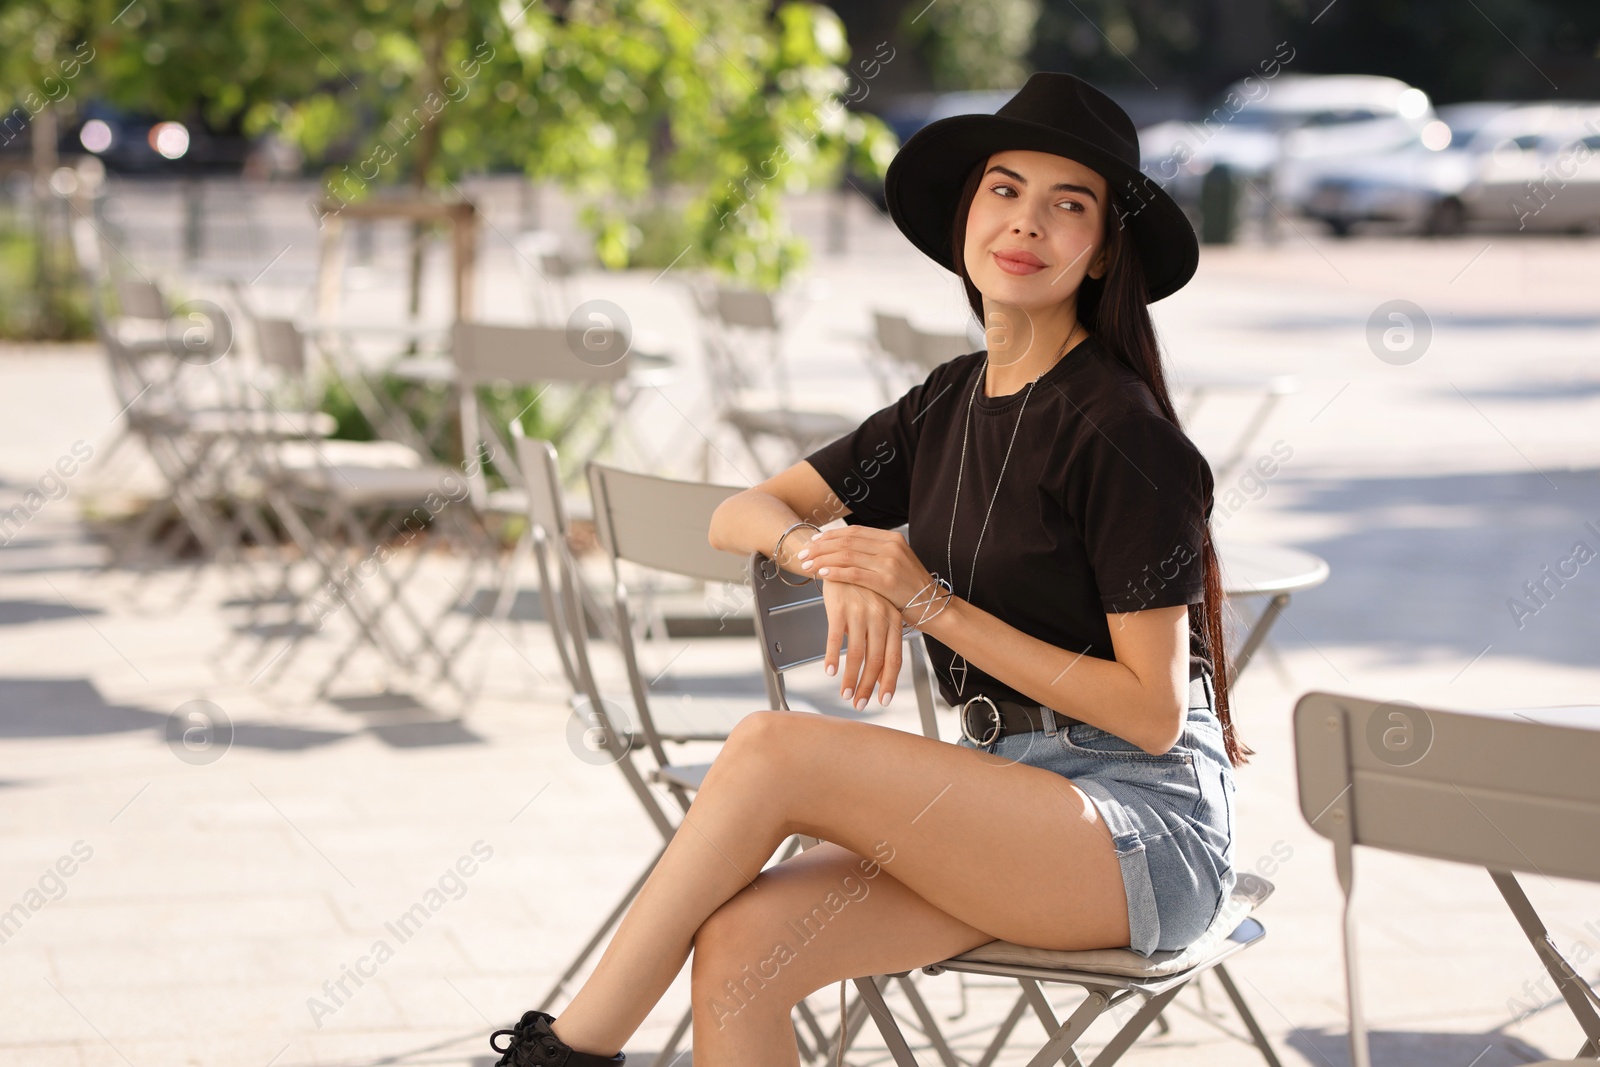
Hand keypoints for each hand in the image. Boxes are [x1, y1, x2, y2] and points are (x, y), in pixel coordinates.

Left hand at [795, 526, 931, 612]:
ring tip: (806, 564)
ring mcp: (890, 562)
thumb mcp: (897, 563)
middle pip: (847, 541)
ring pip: (847, 555)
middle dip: (820, 547)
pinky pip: (854, 573)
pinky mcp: (887, 581)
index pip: (854, 532)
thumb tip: (846, 550)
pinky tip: (821, 574)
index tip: (813, 542)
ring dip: (822, 559)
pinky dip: (835, 572)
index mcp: (892, 538)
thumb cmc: (911, 589)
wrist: (934, 606)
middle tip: (802, 553)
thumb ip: (876, 554)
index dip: (830, 536)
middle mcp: (891, 546)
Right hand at [819, 579, 902, 710]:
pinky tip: (829, 671)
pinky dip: (832, 657)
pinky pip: (835, 638)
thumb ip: (880, 637)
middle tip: (860, 704)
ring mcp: (860, 611)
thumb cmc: (862, 588)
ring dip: (850, 678)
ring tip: (845, 694)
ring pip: (857, 653)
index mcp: (893, 619)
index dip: (889, 681)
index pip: (894, 656)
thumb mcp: (878, 610)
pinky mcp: (839, 607)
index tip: (883, 700)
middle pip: (877, 659)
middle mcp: (880, 616)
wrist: (842, 558)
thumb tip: (879, 671)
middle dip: (868, 686)